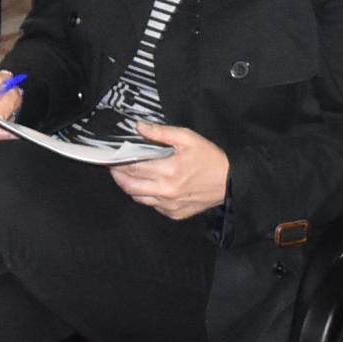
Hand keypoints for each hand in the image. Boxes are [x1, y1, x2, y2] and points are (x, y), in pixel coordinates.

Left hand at [109, 122, 230, 218]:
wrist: (230, 183)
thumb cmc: (210, 159)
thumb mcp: (188, 138)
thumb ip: (161, 133)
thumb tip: (140, 127)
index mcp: (168, 170)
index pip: (132, 168)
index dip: (118, 162)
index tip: (112, 157)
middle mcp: (166, 190)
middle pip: (130, 185)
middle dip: (118, 176)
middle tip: (114, 167)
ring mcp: (169, 205)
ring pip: (138, 198)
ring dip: (130, 187)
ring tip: (129, 176)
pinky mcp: (174, 214)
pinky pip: (152, 206)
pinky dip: (147, 196)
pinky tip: (150, 186)